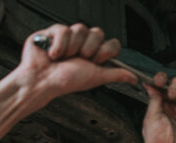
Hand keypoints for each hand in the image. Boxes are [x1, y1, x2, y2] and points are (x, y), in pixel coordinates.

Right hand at [18, 23, 137, 100]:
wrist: (42, 80)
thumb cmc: (65, 81)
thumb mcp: (96, 78)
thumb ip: (115, 75)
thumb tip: (134, 78)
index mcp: (95, 55)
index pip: (111, 43)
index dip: (105, 51)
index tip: (95, 61)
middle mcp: (83, 45)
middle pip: (97, 33)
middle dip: (88, 49)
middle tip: (78, 60)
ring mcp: (69, 38)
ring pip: (80, 28)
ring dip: (72, 48)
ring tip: (64, 58)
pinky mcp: (54, 32)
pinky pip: (64, 29)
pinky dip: (59, 44)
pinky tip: (53, 53)